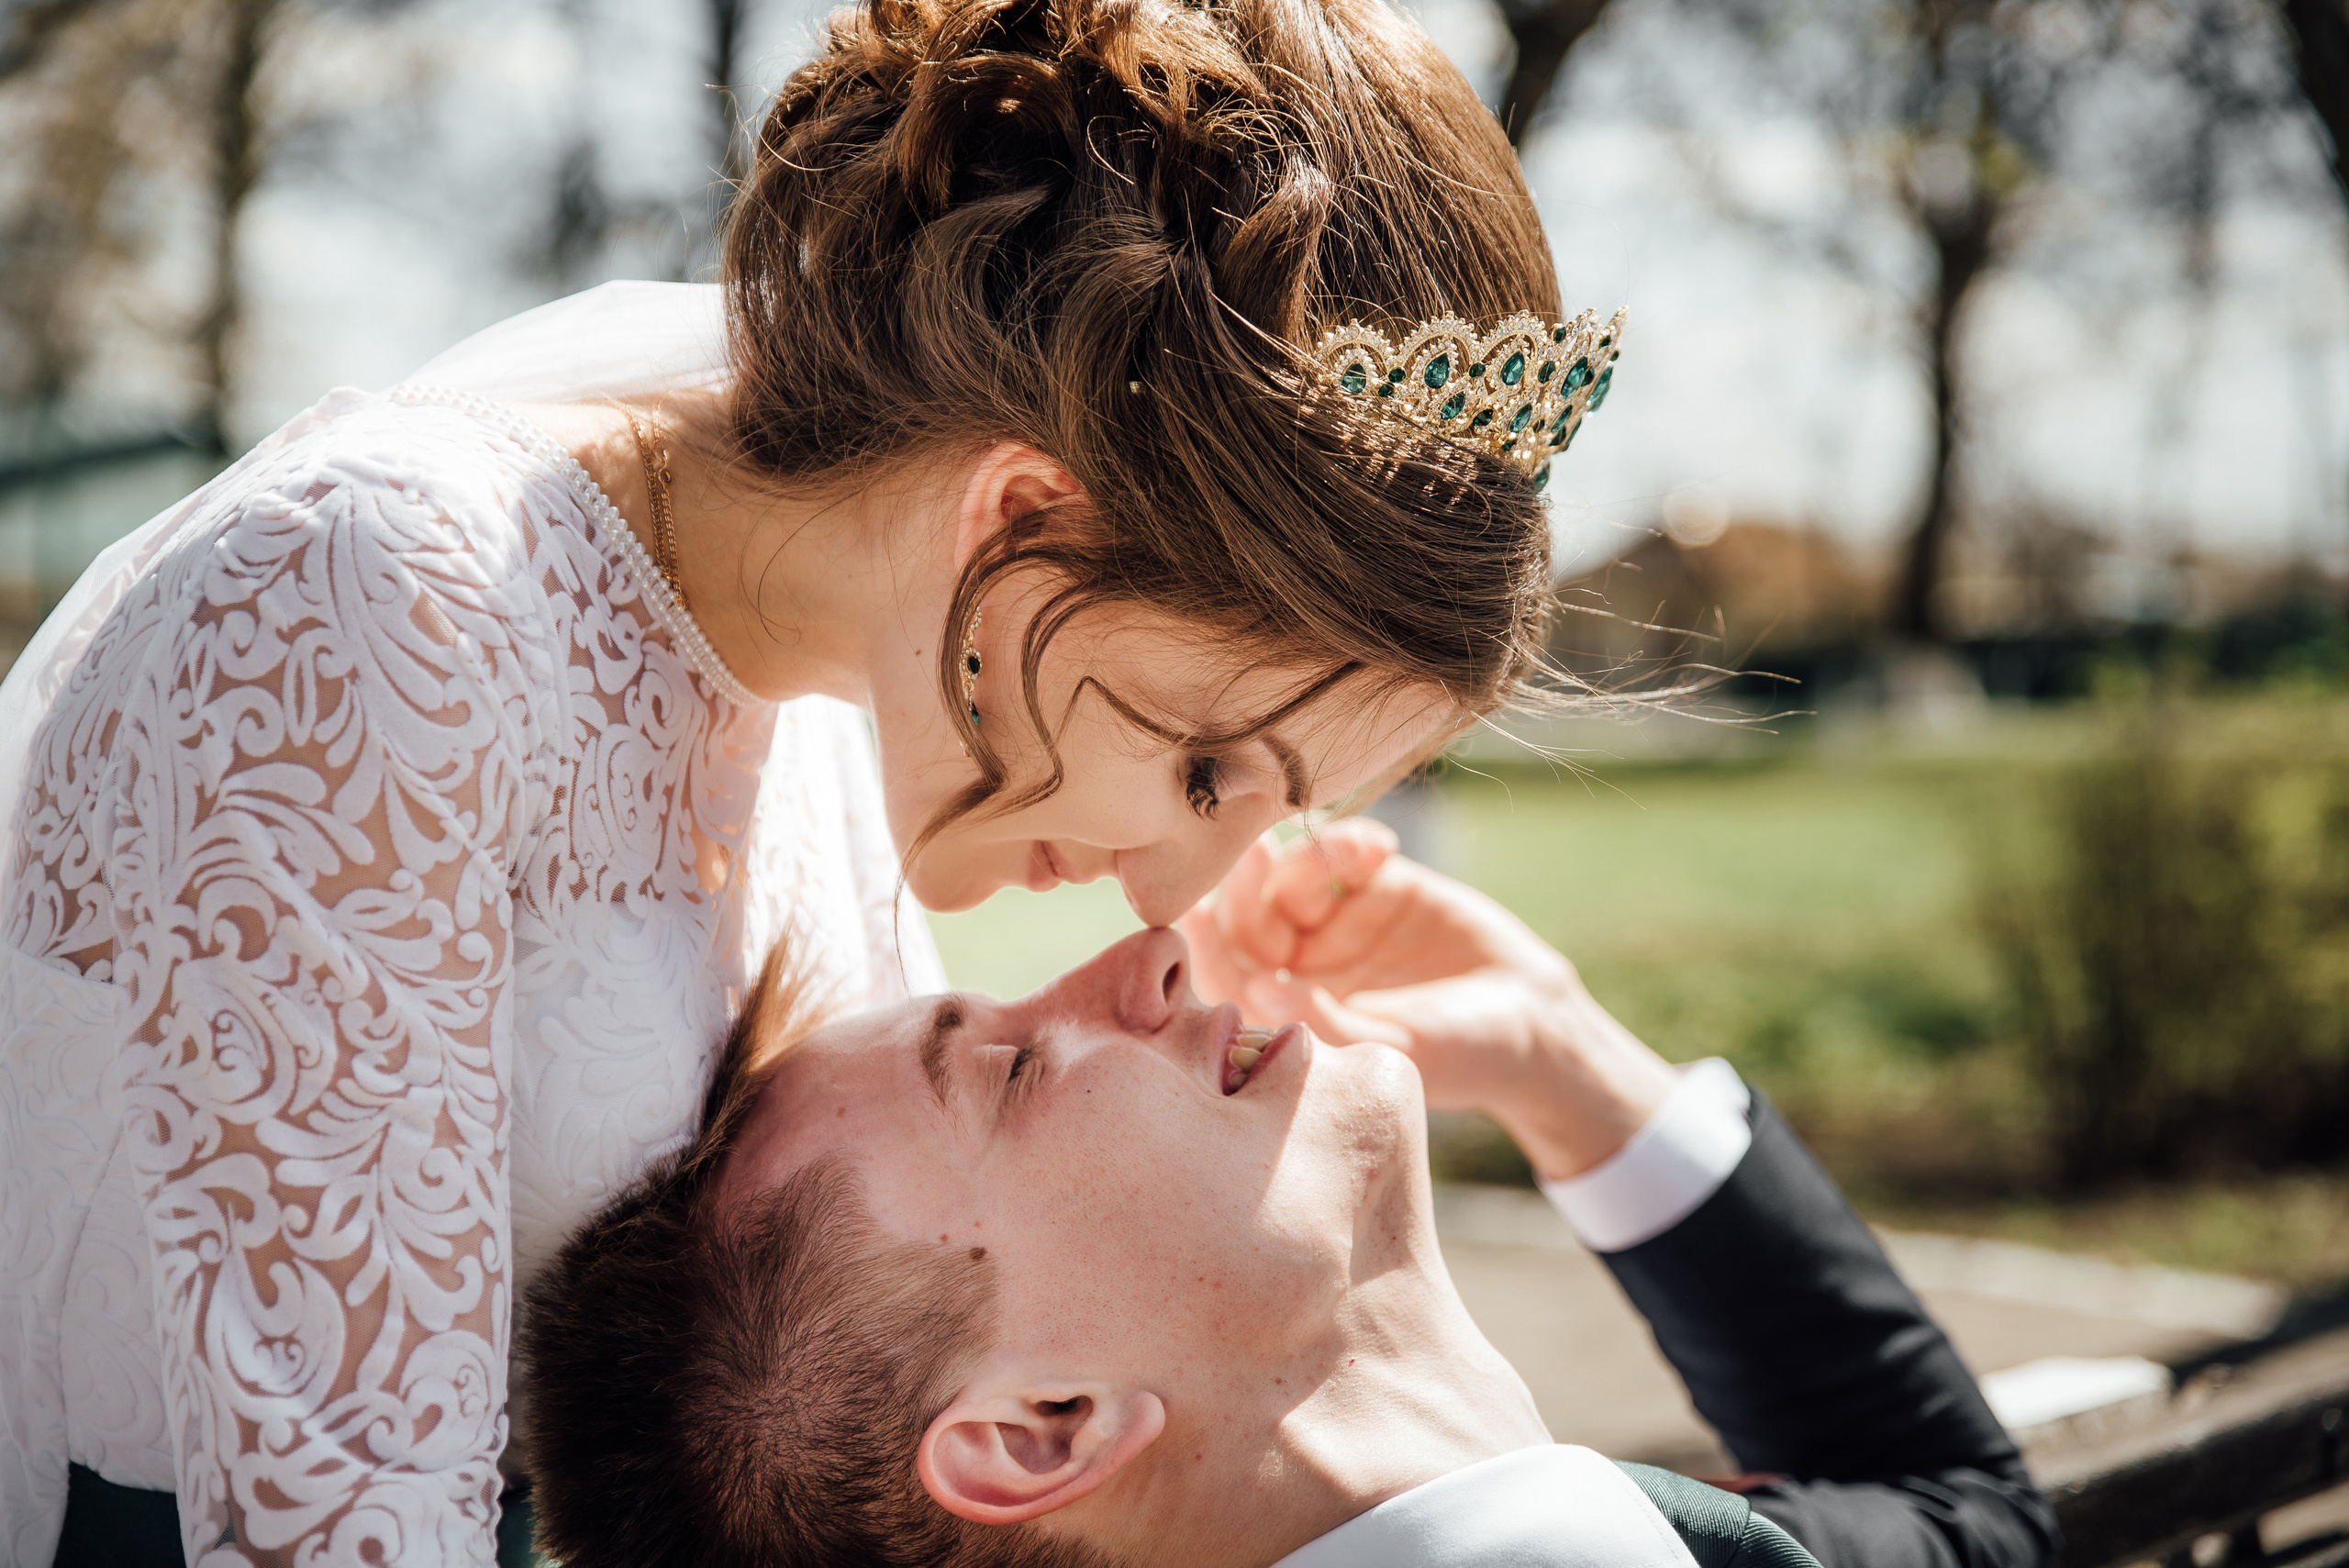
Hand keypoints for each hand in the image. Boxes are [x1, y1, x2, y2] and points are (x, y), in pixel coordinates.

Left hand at [1180, 820, 1678, 1179]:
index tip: (1192, 913)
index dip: (1204, 945)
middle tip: (1255, 853)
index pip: (1226, 975)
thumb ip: (1330, 1023)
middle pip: (1248, 916)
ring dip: (1310, 855)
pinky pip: (1347, 851)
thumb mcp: (1394, 1051)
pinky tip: (1379, 846)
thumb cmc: (1460, 1059)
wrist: (1534, 1026)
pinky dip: (1352, 840)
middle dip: (1246, 884)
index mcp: (1285, 1014)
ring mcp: (1337, 920)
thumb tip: (1262, 990)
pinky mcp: (1378, 883)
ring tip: (1349, 848)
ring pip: (1293, 876)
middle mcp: (1300, 964)